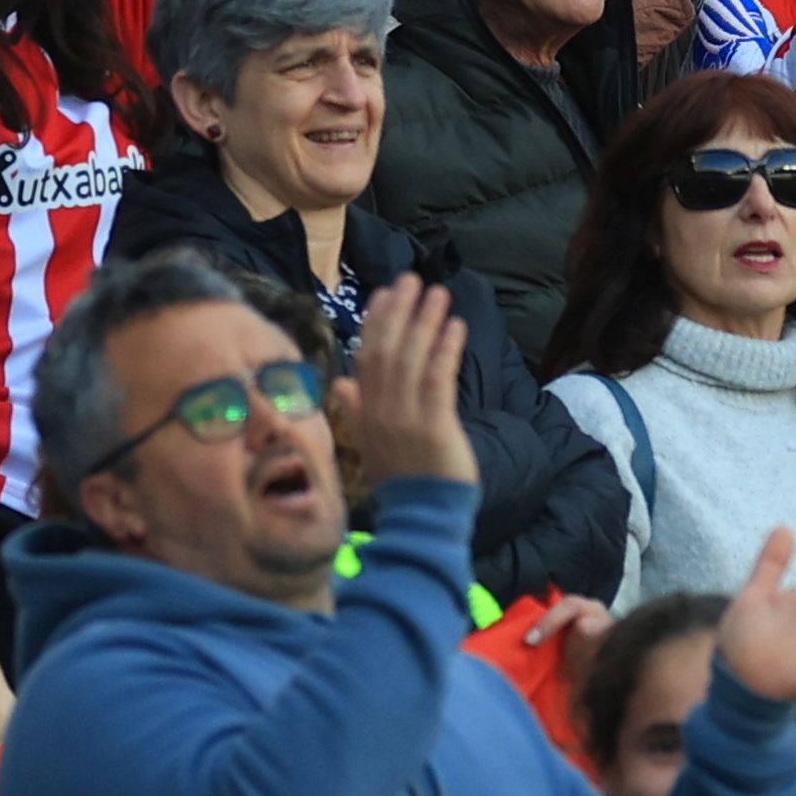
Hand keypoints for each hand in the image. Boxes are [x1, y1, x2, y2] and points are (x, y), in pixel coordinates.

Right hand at [325, 271, 473, 487]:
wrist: (420, 516)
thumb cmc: (400, 478)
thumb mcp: (369, 443)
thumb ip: (356, 410)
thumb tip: (340, 383)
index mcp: (365, 412)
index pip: (365, 357)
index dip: (374, 322)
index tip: (383, 292)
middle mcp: (380, 410)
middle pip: (386, 350)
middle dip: (398, 311)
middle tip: (411, 279)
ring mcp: (406, 416)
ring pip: (411, 359)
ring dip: (425, 322)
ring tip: (438, 293)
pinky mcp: (433, 425)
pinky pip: (437, 379)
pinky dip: (445, 349)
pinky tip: (456, 326)